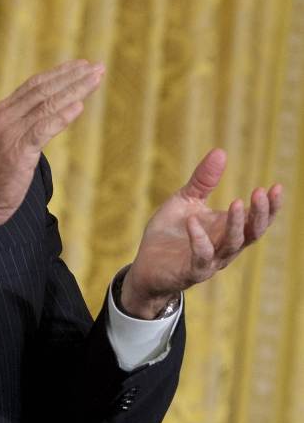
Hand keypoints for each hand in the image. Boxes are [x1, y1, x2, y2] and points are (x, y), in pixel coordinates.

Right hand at [0, 60, 103, 241]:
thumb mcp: (3, 144)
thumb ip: (20, 128)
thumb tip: (43, 122)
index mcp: (1, 112)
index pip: (34, 85)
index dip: (59, 74)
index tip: (80, 66)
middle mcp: (5, 117)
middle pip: (43, 90)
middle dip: (73, 77)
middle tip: (97, 67)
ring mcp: (10, 133)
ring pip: (47, 105)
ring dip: (75, 90)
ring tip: (96, 79)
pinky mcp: (18, 152)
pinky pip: (43, 129)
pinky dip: (62, 116)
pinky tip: (80, 106)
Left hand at [122, 148, 282, 318]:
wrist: (147, 265)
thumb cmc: (170, 232)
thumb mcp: (186, 200)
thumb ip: (203, 180)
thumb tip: (220, 151)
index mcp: (227, 229)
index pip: (256, 219)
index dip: (269, 206)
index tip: (276, 187)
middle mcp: (225, 246)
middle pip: (252, 233)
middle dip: (260, 214)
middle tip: (261, 193)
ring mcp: (210, 260)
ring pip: (232, 245)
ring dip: (235, 224)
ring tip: (235, 202)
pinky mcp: (190, 271)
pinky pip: (201, 257)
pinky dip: (199, 240)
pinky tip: (193, 221)